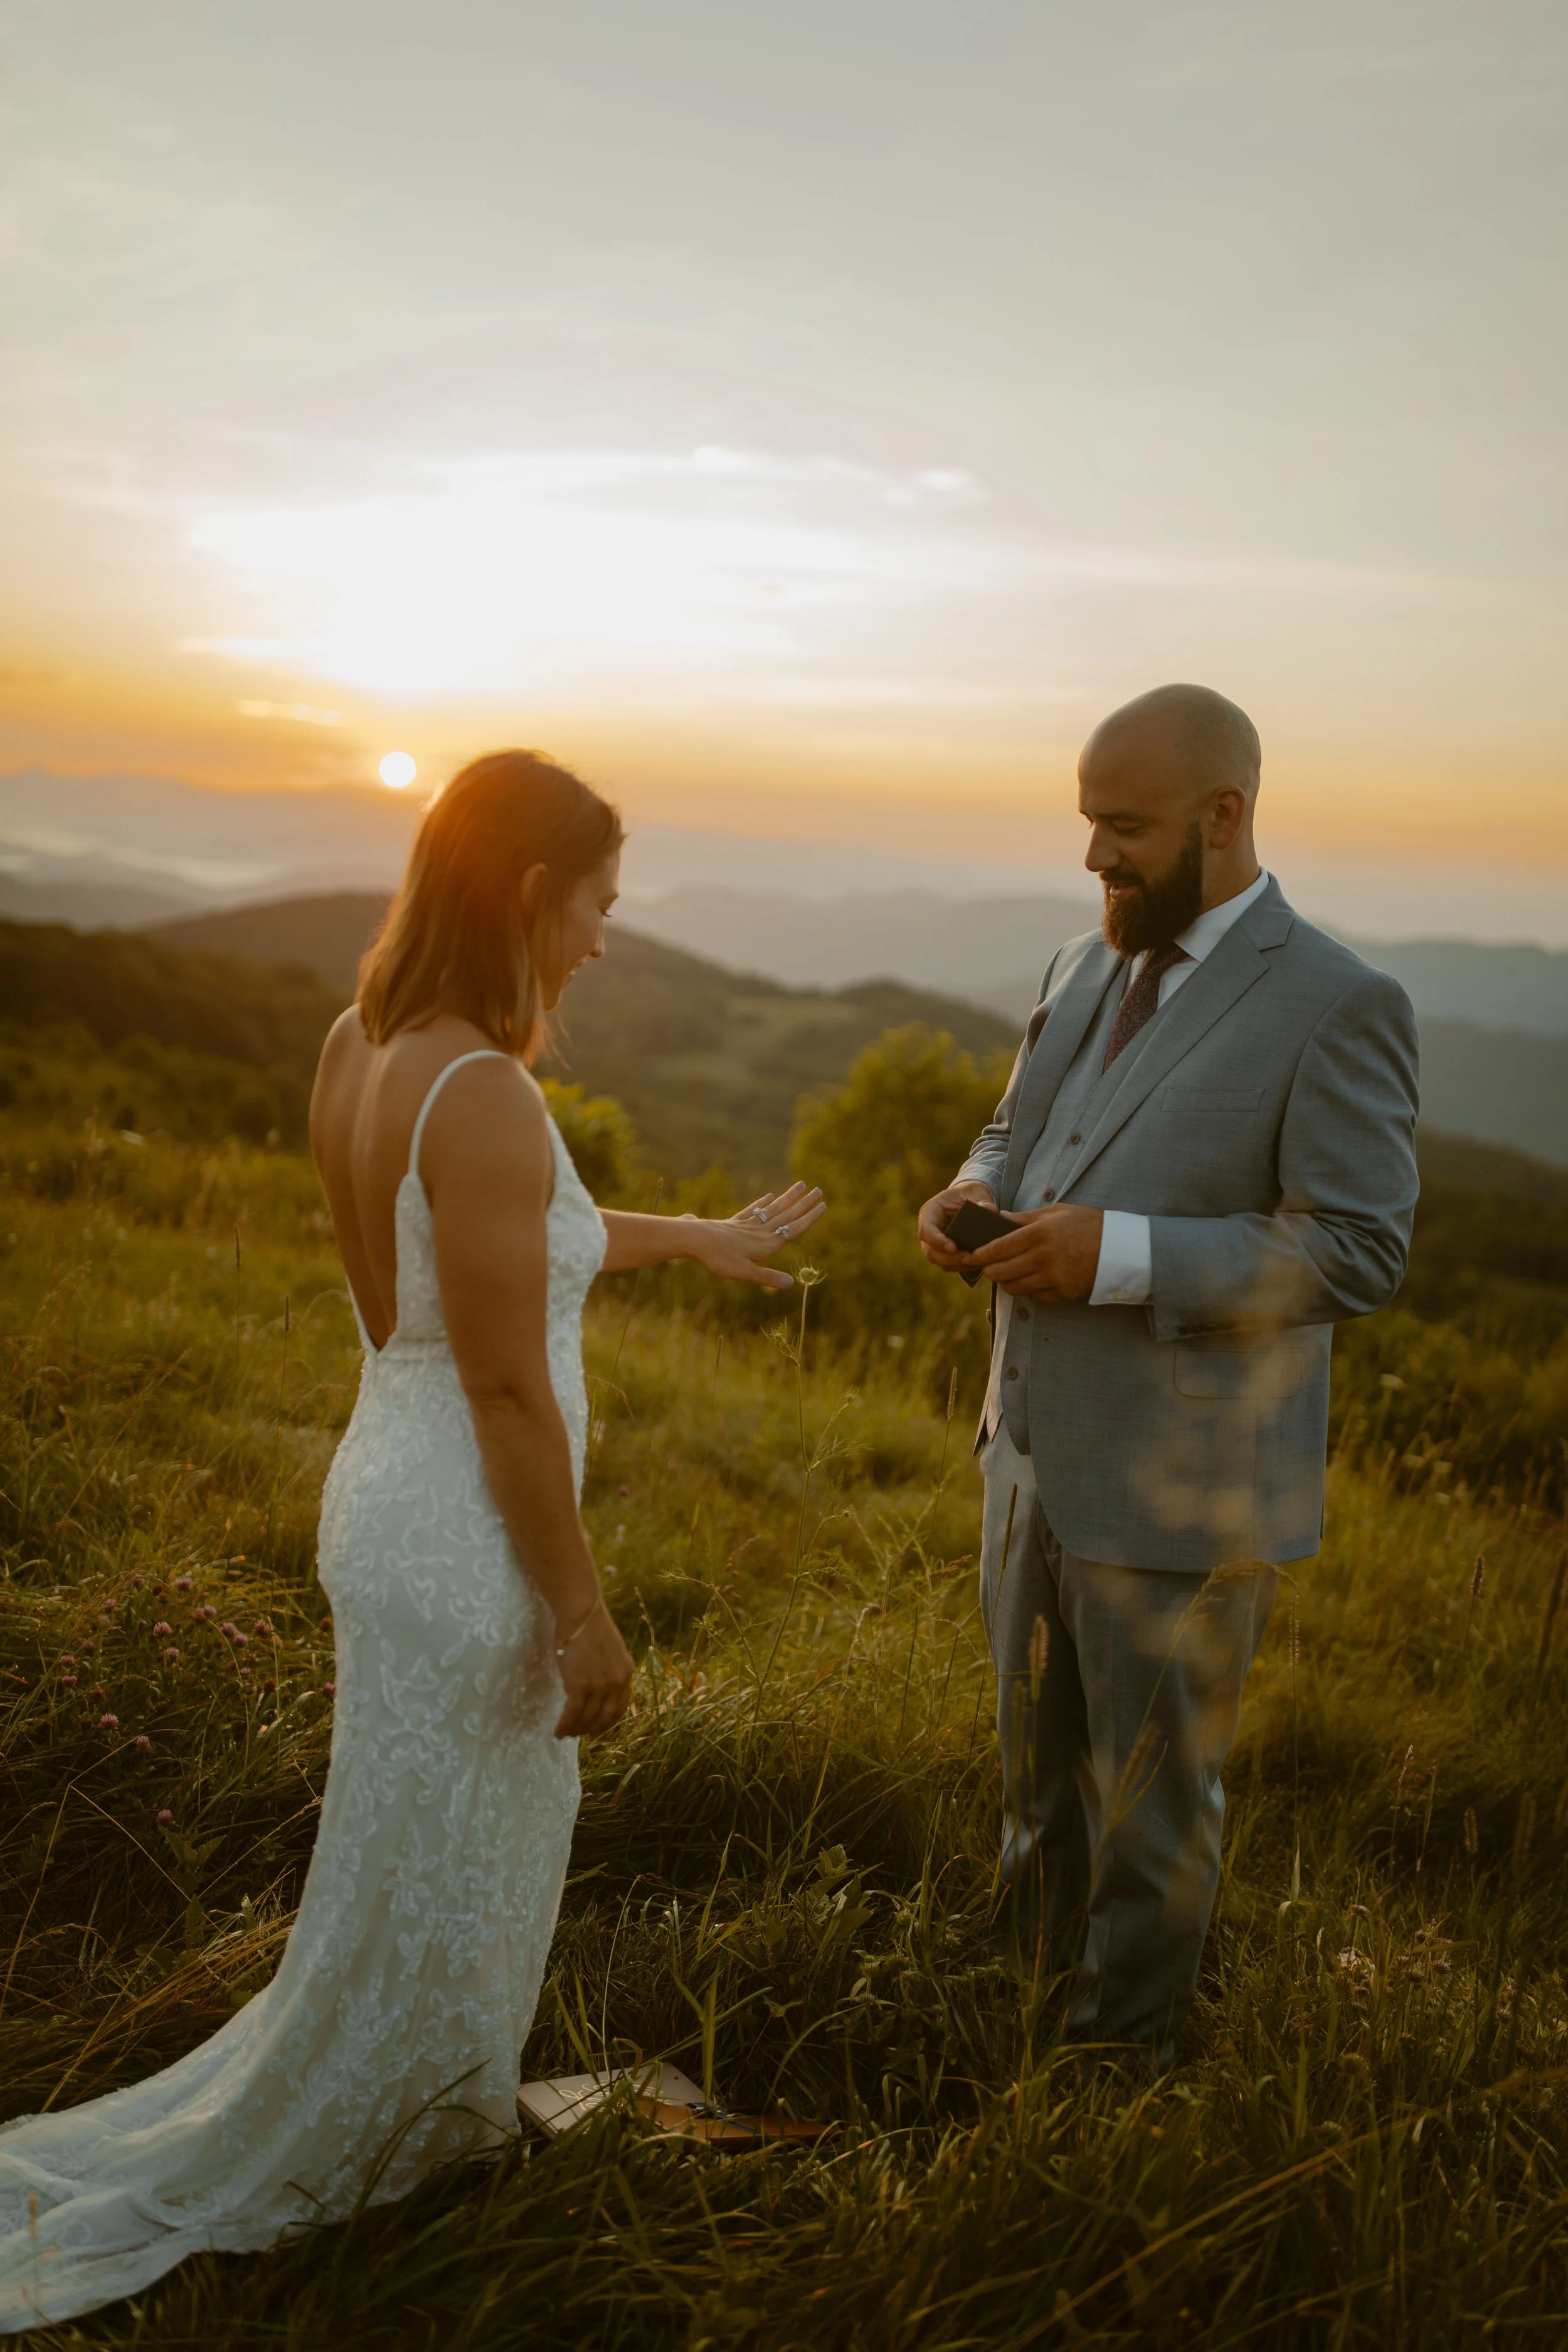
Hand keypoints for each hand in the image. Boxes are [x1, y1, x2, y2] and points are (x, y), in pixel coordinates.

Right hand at [553, 1596, 635, 1738]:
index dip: (608, 1722)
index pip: (620, 1707)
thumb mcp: (612, 1650)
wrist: (580, 1614)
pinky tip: (558, 1731)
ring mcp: (598, 1686)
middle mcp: (616, 1683)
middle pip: (604, 1717)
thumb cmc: (591, 1626)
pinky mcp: (579, 1686)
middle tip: (580, 1733)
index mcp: (626, 1673)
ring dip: (576, 1729)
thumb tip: (598, 1685)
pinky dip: (564, 1726)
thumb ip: (609, 1668)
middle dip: (591, 1729)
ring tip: (566, 1733)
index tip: (598, 1728)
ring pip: (587, 1718)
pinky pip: (572, 1714)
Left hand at [683, 1182, 825, 1290]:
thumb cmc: (719, 1259)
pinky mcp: (734, 1223)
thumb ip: (767, 1277)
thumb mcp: (744, 1273)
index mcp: (766, 1244)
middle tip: (819, 1190)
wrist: (695, 1239)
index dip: (809, 1218)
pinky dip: (762, 1203)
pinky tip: (769, 1196)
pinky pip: (753, 1211)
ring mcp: (747, 1225)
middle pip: (787, 1216)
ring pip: (773, 1209)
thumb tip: (791, 1283)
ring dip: (788, 1198)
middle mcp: (760, 1231)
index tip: (823, 1205)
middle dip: (804, 1204)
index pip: (794, 1229)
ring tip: (800, 1185)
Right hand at [917, 1180, 996, 1270]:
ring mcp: (935, 1244)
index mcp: (930, 1212)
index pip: (926, 1230)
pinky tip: (979, 1263)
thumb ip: (982, 1200)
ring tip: (977, 1262)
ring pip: (940, 1261)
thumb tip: (991, 1210)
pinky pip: (950, 1265)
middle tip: (969, 1258)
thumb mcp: (975, 1192)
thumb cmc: (969, 1193)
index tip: (953, 1247)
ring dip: (958, 1265)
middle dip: (949, 1258)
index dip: (936, 1241)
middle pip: (931, 1251)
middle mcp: (929, 1230)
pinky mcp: (945, 1253)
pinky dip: (963, 1266)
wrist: (969, 1200)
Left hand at [968, 1204, 1103, 1302]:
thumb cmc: (1087, 1224)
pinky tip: (1030, 1279)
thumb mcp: (1056, 1213)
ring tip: (1008, 1271)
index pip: (997, 1249)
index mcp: (1038, 1235)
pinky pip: (1033, 1297)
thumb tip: (997, 1219)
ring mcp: (1053, 1279)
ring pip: (1014, 1288)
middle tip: (989, 1264)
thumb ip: (1024, 1218)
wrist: (1121, 1248)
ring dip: (1007, 1281)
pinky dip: (1027, 1290)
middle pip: (1000, 1272)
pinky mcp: (1062, 1294)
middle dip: (989, 1269)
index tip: (974, 1254)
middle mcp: (1042, 1259)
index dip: (980, 1254)